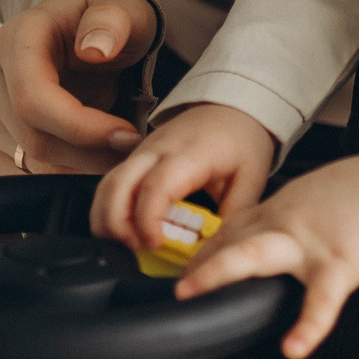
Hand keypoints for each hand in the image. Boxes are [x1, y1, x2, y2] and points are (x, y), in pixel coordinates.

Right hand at [0, 0, 158, 176]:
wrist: (86, 40)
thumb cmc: (107, 26)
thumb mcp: (124, 11)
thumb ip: (113, 21)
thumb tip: (94, 49)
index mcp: (16, 38)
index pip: (34, 99)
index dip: (82, 128)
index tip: (126, 137)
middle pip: (33, 138)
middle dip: (90, 154)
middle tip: (133, 150)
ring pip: (31, 164)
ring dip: (81, 167)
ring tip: (117, 149)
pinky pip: (22, 177)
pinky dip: (62, 176)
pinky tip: (90, 157)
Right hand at [90, 103, 276, 248]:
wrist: (233, 106)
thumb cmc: (242, 140)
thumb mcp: (251, 180)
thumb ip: (232, 218)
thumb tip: (216, 253)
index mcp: (190, 154)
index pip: (155, 186)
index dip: (147, 220)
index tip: (154, 244)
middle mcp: (157, 149)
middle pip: (117, 185)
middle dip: (117, 224)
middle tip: (137, 250)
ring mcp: (142, 151)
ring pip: (107, 185)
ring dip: (107, 219)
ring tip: (129, 245)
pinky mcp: (136, 157)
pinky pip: (111, 183)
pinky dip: (109, 209)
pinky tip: (125, 230)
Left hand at [175, 136, 358, 358]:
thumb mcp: (316, 196)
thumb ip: (291, 217)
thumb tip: (276, 237)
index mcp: (283, 207)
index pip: (234, 227)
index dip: (207, 248)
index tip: (189, 265)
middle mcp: (286, 221)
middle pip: (231, 238)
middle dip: (199, 260)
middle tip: (176, 284)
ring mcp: (309, 241)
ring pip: (255, 253)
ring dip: (219, 271)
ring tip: (194, 294)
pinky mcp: (339, 262)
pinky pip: (321, 299)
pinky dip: (308, 325)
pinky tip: (295, 347)